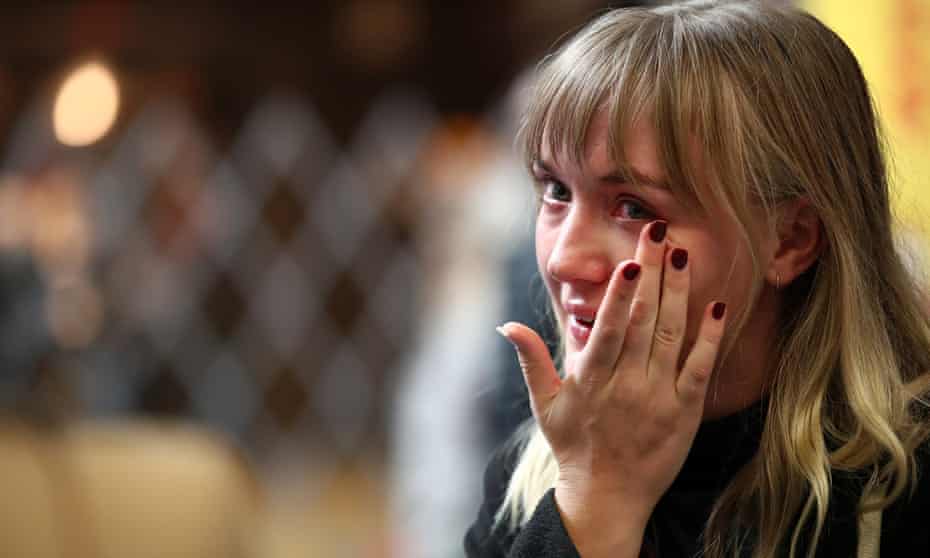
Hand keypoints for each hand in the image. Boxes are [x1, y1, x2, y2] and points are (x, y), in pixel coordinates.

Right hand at [499, 221, 726, 555]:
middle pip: (644, 321)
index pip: (609, 330)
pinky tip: (715, 305)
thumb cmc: (573, 445)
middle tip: (658, 233)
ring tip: (683, 254)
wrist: (607, 496)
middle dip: (652, 273)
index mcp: (592, 380)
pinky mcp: (685, 410)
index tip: (630, 263)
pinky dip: (710, 336)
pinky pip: (701, 367)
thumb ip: (531, 360)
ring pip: (673, 336)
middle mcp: (627, 385)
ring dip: (680, 292)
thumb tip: (506, 325)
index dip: (620, 296)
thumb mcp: (544, 404)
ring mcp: (659, 398)